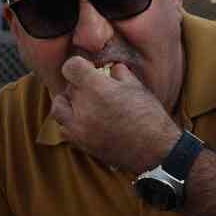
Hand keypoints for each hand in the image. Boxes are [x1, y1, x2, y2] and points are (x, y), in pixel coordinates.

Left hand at [51, 59, 180, 174]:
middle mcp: (83, 107)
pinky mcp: (81, 143)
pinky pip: (65, 128)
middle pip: (68, 87)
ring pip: (59, 107)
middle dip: (79, 84)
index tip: (88, 69)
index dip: (78, 65)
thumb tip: (111, 68)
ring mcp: (79, 127)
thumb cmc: (149, 116)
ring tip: (84, 104)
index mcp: (96, 88)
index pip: (70, 67)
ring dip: (68, 103)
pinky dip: (71, 123)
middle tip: (94, 88)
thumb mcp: (137, 87)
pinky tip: (86, 122)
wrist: (155, 150)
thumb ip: (119, 73)